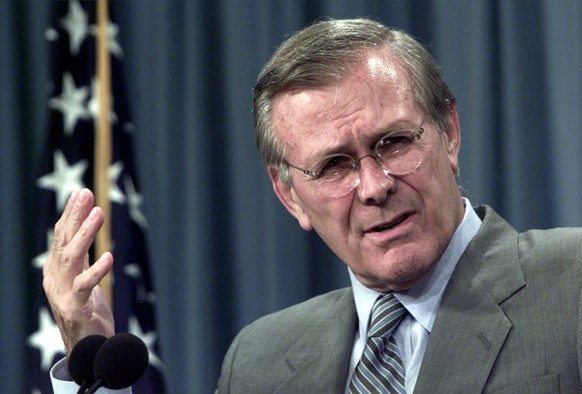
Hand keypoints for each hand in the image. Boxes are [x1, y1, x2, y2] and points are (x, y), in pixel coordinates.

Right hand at [43, 188, 114, 356]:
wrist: (87, 348)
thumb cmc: (87, 310)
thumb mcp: (83, 277)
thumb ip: (83, 255)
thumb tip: (87, 225)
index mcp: (56, 270)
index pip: (61, 236)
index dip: (71, 214)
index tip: (81, 192)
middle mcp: (55, 278)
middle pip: (64, 241)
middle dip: (75, 216)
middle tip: (86, 194)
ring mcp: (62, 293)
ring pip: (71, 258)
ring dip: (85, 234)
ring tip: (98, 214)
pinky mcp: (75, 308)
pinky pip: (84, 287)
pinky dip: (96, 271)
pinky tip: (108, 256)